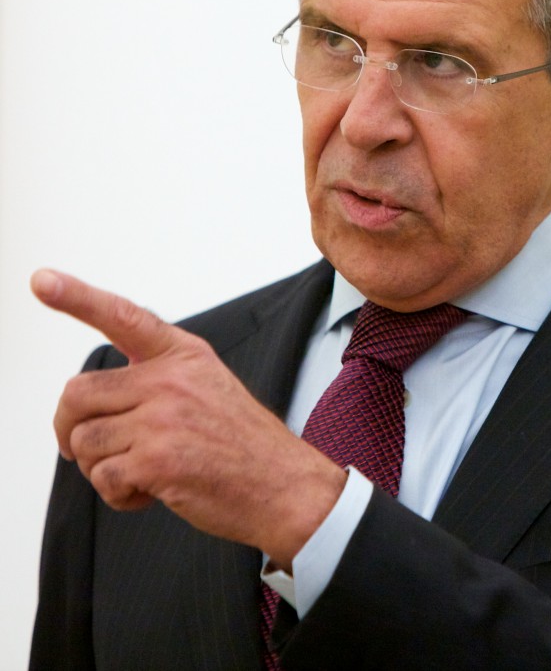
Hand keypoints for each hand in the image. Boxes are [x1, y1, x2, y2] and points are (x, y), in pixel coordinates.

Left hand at [31, 269, 345, 567]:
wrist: (283, 486)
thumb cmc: (242, 443)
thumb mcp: (207, 386)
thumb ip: (156, 378)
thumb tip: (91, 399)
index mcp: (182, 354)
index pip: (122, 316)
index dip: (76, 296)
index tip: (42, 281)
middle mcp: (170, 379)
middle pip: (78, 392)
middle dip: (68, 427)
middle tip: (80, 447)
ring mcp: (163, 418)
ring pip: (84, 440)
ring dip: (100, 468)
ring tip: (138, 473)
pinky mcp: (157, 460)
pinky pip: (102, 477)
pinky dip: (118, 494)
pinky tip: (149, 493)